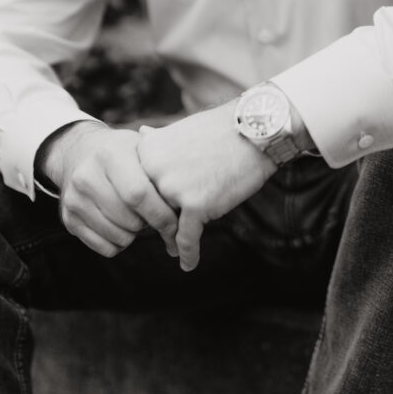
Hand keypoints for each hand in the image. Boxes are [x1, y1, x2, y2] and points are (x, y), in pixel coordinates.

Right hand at [38, 120, 178, 259]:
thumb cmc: (121, 152)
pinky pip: (104, 248)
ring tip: (138, 216)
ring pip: (119, 237)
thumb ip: (163, 168)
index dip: (162, 215)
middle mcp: (86, 176)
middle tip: (159, 219)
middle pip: (130, 220)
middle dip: (151, 226)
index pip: (139, 194)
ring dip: (136, 234)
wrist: (78, 151)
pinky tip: (122, 224)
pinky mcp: (68, 219)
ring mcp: (74, 199)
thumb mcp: (140, 147)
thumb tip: (192, 201)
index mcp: (110, 155)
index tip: (177, 224)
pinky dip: (120, 243)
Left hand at [136, 102, 276, 272]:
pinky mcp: (196, 205)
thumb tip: (141, 133)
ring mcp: (173, 189)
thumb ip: (157, 139)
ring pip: (167, 224)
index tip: (148, 213)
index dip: (146, 201)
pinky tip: (188, 264)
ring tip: (173, 250)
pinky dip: (188, 254)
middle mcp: (153, 170)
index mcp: (146, 151)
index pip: (138, 186)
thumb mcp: (180, 129)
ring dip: (170, 240)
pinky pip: (186, 239)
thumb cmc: (220, 128)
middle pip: (150, 207)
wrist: (254, 129)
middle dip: (156, 222)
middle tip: (162, 235)